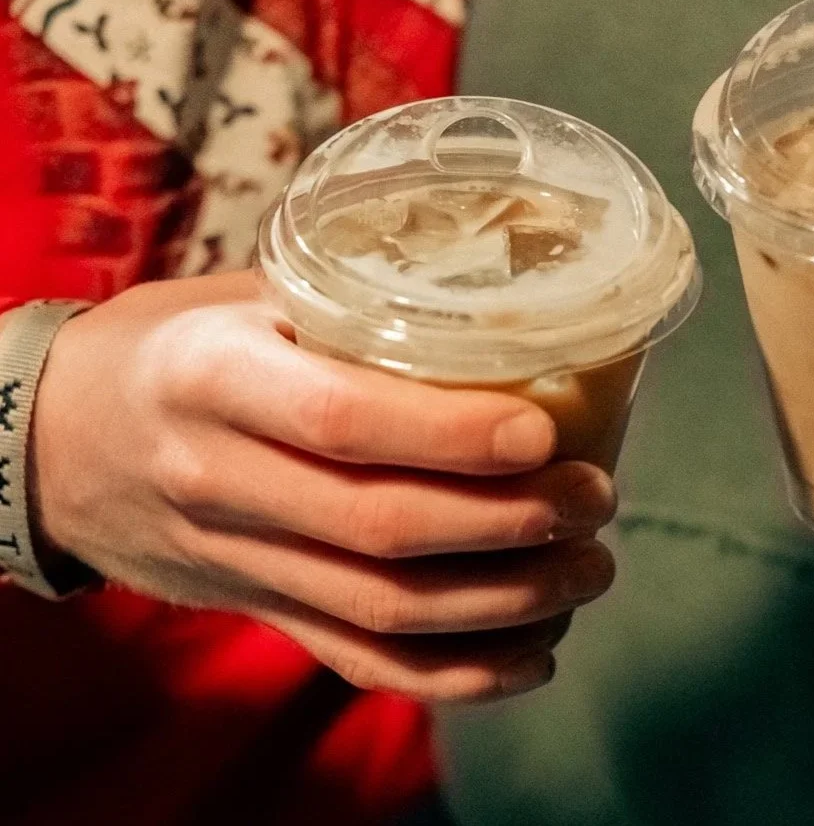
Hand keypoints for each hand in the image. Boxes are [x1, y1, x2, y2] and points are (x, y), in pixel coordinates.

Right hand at [30, 271, 615, 700]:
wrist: (63, 443)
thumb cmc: (176, 348)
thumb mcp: (243, 296)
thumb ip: (351, 302)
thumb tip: (506, 297)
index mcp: (215, 376)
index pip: (339, 418)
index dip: (451, 433)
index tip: (546, 432)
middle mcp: (219, 478)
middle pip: (378, 528)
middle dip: (508, 524)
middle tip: (595, 500)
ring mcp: (235, 561)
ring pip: (381, 608)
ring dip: (505, 601)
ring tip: (590, 569)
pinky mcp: (256, 613)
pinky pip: (360, 661)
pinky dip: (457, 674)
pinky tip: (535, 653)